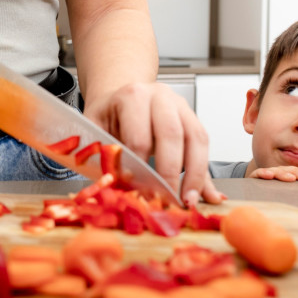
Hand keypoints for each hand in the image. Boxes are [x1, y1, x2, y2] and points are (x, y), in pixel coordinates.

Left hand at [84, 82, 223, 207]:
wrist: (119, 98)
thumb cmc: (107, 117)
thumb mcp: (94, 131)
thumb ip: (103, 157)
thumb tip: (109, 188)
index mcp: (132, 96)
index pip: (139, 138)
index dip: (141, 170)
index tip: (140, 194)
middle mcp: (160, 96)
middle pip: (171, 135)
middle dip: (171, 173)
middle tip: (166, 200)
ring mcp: (180, 105)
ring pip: (196, 139)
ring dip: (194, 174)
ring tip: (187, 201)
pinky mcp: (192, 118)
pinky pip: (203, 144)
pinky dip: (202, 171)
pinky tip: (198, 191)